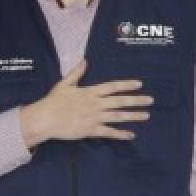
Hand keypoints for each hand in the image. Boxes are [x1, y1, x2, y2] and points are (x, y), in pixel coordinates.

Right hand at [20, 60, 152, 147]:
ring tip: (146, 115)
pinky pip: (109, 132)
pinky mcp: (91, 130)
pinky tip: (131, 135)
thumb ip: (77, 73)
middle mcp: (95, 104)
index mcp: (90, 92)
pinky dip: (121, 134)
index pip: (113, 86)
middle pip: (120, 101)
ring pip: (118, 116)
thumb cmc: (53, 101)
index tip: (139, 84)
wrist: (44, 119)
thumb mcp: (65, 84)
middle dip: (137, 100)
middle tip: (151, 100)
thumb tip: (85, 60)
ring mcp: (94, 117)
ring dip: (134, 116)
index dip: (127, 85)